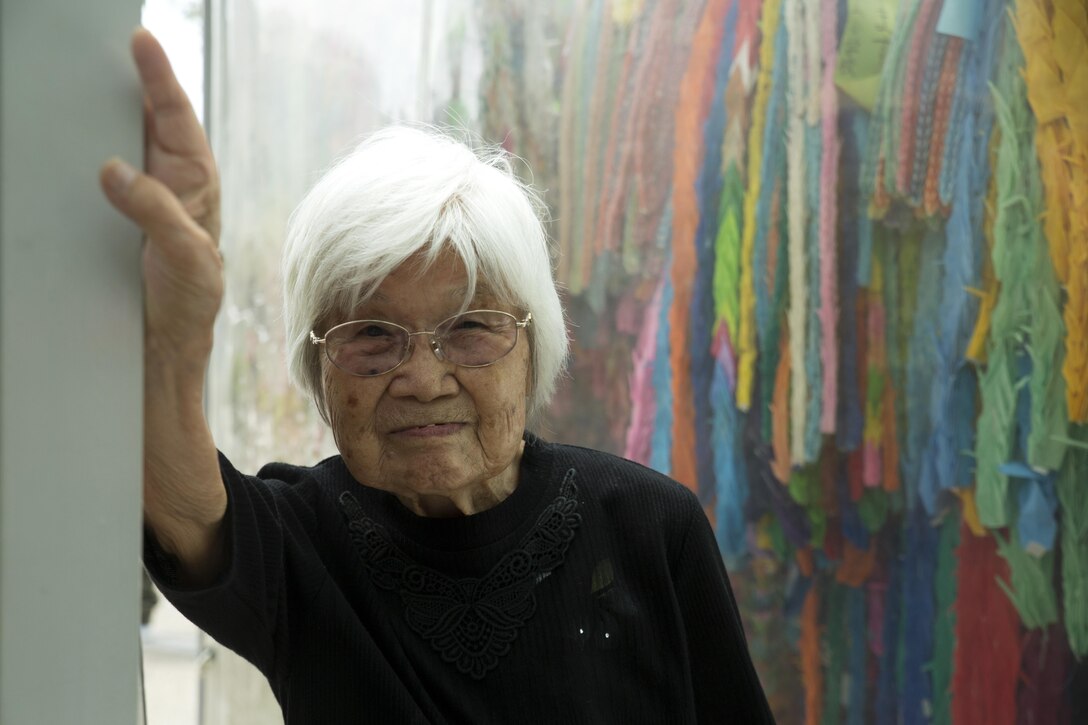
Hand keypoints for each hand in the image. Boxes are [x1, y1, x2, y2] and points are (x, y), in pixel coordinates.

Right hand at [100, 28, 222, 360]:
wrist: (165, 343)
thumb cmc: (190, 299)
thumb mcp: (188, 258)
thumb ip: (158, 213)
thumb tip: (114, 170)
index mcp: (196, 184)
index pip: (178, 120)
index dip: (161, 79)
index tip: (143, 43)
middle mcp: (169, 184)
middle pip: (146, 120)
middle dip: (127, 82)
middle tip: (100, 48)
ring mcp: (138, 199)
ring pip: (118, 144)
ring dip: (97, 117)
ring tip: (74, 84)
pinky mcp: (111, 218)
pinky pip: (94, 178)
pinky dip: (79, 156)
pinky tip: (58, 142)